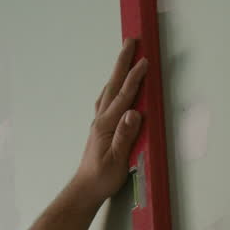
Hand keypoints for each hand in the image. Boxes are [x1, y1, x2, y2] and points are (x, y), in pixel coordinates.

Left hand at [70, 39, 150, 207]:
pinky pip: (106, 100)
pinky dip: (112, 86)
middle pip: (113, 84)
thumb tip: (134, 112)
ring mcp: (99, 122)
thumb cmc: (103, 177)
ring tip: (124, 56)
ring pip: (109, 90)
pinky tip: (114, 86)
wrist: (85, 188)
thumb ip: (126, 135)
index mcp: (107, 124)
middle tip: (130, 41)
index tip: (144, 60)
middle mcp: (101, 119)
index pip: (124, 96)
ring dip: (117, 72)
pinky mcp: (100, 128)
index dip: (135, 78)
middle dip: (122, 62)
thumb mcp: (118, 159)